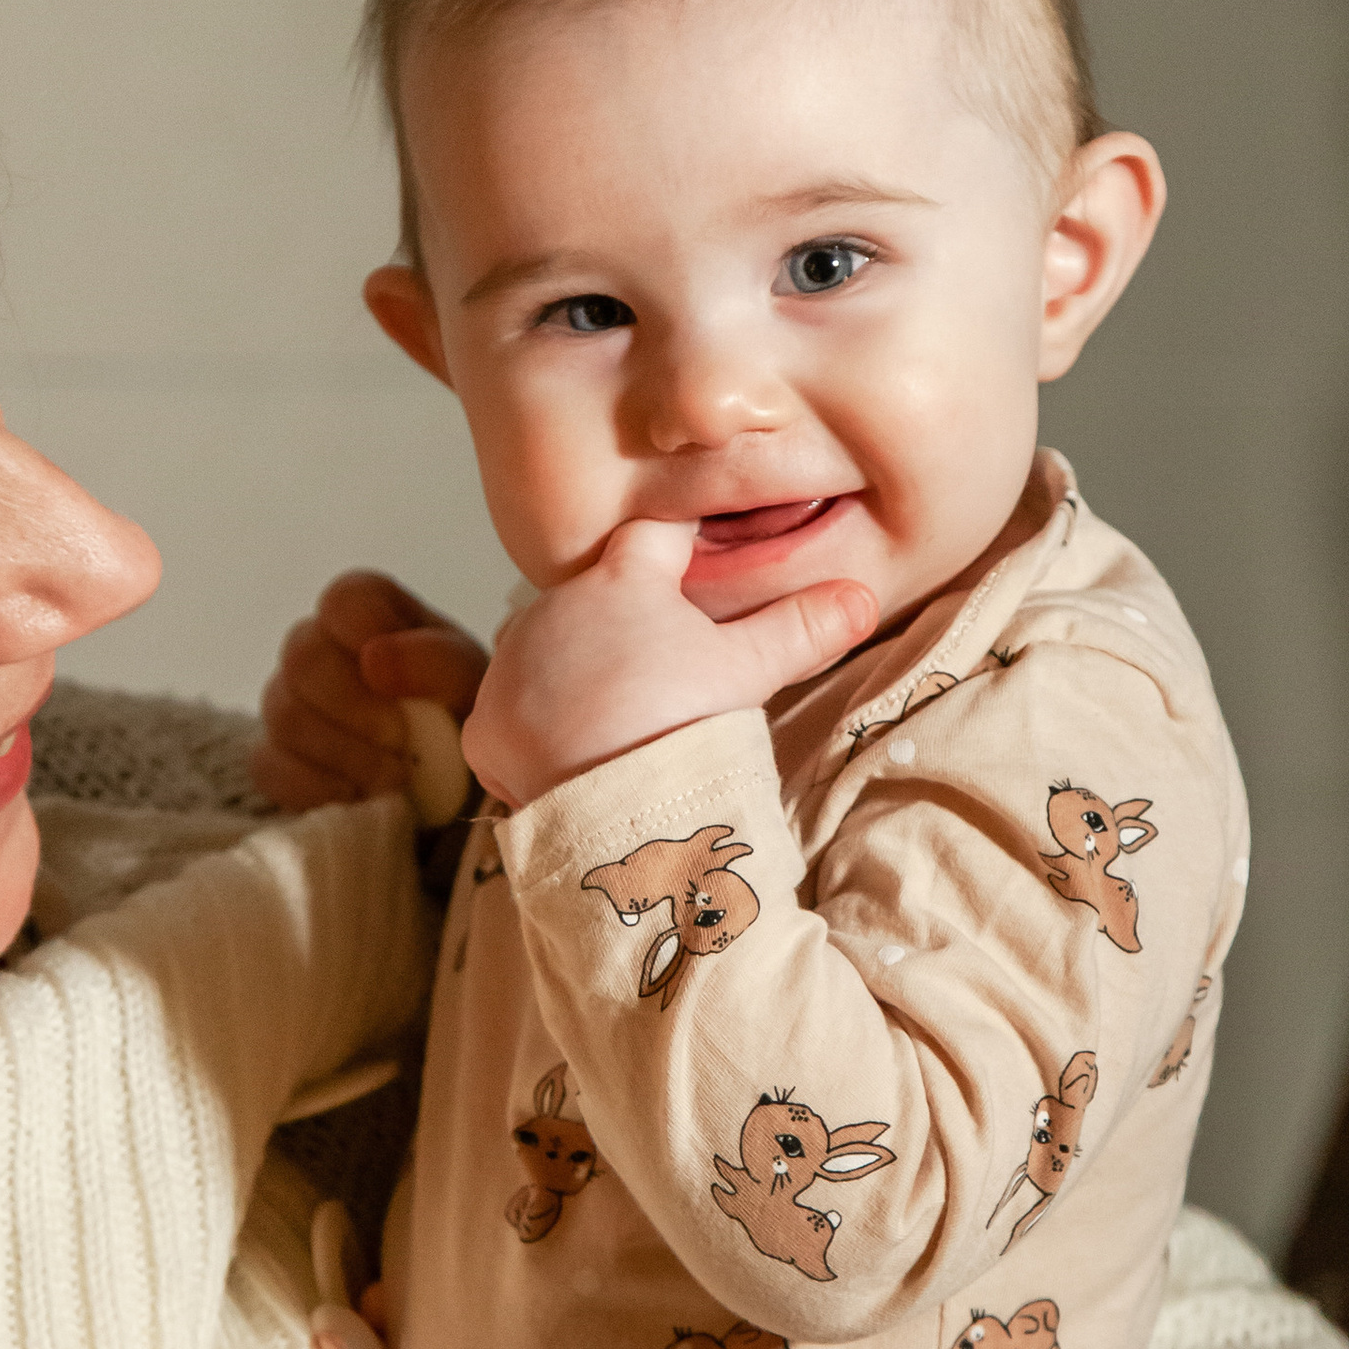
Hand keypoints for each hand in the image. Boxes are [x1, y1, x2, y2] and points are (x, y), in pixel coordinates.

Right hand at [250, 570, 488, 809]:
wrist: (454, 787)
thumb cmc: (461, 718)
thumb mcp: (470, 684)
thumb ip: (435, 660)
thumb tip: (372, 658)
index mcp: (372, 615)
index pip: (345, 597)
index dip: (365, 631)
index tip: (393, 672)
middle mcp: (320, 647)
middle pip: (303, 656)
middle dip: (357, 708)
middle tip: (403, 742)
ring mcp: (289, 702)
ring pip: (285, 715)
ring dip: (347, 754)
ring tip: (395, 778)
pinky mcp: (275, 757)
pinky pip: (270, 766)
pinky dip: (319, 788)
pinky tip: (360, 797)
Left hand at [462, 521, 874, 808]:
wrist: (618, 812)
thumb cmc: (686, 726)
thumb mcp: (750, 671)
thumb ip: (801, 627)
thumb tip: (862, 594)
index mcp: (622, 578)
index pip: (657, 536)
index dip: (683, 549)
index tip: (698, 563)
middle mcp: (552, 608)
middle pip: (596, 600)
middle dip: (626, 625)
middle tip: (665, 673)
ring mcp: (511, 667)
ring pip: (548, 653)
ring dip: (577, 675)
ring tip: (622, 720)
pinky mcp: (486, 727)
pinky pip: (513, 718)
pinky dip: (540, 734)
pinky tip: (576, 758)